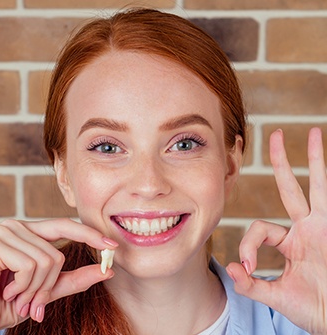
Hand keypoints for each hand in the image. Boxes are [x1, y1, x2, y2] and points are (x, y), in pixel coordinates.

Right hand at [0, 218, 117, 333]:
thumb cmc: (10, 302)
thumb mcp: (49, 289)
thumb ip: (76, 278)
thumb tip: (108, 270)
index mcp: (30, 232)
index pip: (65, 225)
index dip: (89, 234)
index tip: (112, 245)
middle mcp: (17, 226)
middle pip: (57, 252)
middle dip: (49, 285)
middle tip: (34, 302)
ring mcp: (4, 232)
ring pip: (47, 260)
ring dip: (35, 289)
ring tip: (17, 297)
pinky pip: (30, 265)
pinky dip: (24, 287)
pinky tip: (6, 291)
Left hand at [226, 127, 326, 333]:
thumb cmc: (314, 309)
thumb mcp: (277, 296)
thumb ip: (253, 284)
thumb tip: (231, 268)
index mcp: (290, 241)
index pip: (260, 228)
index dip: (247, 244)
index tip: (247, 267)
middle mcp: (306, 227)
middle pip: (289, 187)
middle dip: (280, 162)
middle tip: (274, 135)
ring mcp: (323, 226)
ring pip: (316, 185)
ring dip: (314, 159)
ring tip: (311, 132)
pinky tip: (326, 152)